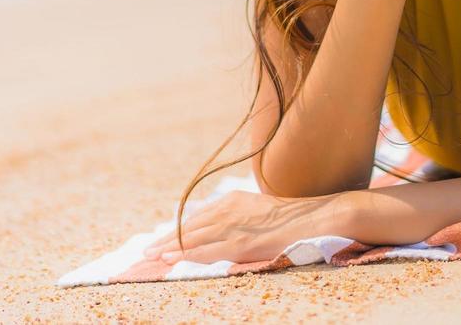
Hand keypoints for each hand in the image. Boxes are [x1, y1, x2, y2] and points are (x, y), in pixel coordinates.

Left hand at [141, 190, 352, 266]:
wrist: (316, 218)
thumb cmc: (291, 219)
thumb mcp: (258, 211)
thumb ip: (237, 218)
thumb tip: (219, 231)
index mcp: (232, 202)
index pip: (196, 218)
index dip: (175, 231)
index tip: (158, 242)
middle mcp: (229, 210)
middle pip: (189, 226)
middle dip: (165, 240)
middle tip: (144, 253)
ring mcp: (236, 225)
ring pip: (194, 237)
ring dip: (170, 248)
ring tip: (150, 258)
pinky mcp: (243, 240)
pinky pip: (209, 249)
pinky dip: (188, 254)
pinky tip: (172, 259)